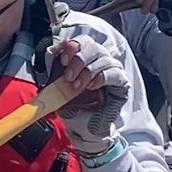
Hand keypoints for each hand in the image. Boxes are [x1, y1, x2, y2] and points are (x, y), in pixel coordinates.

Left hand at [50, 36, 128, 151]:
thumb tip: (50, 55)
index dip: (72, 46)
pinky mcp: (121, 82)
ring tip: (78, 86)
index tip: (63, 59)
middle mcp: (100, 60)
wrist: (86, 129)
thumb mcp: (60, 88)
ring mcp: (112, 70)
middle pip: (93, 46)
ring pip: (103, 57)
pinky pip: (114, 72)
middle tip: (69, 77)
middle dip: (79, 60)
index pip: (82, 42)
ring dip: (88, 71)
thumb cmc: (74, 107)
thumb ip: (56, 72)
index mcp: (85, 58)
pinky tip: (92, 86)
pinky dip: (101, 77)